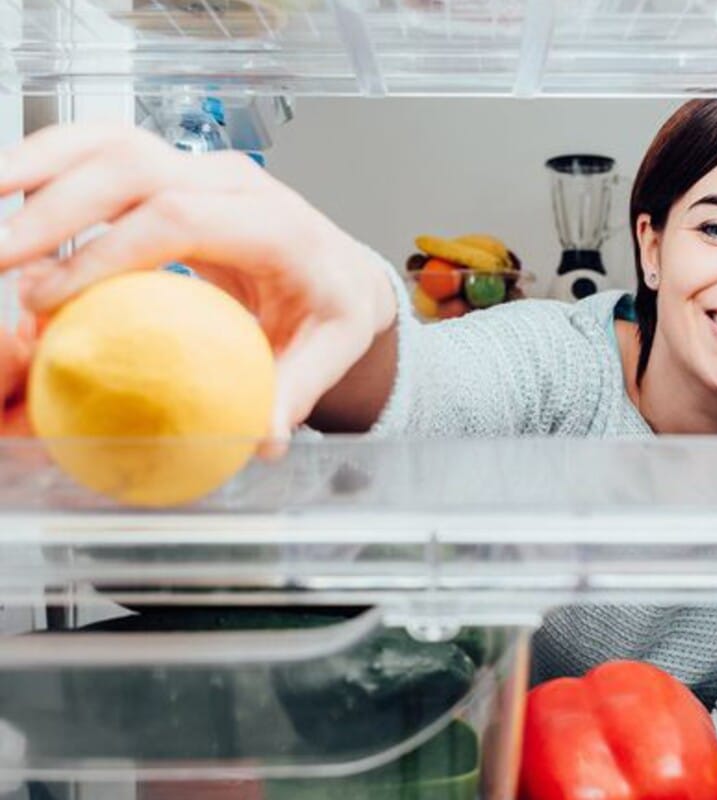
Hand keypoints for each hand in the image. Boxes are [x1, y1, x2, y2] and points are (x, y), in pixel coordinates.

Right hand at [0, 123, 397, 438]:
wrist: (340, 269)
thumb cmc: (330, 308)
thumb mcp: (330, 351)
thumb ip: (296, 391)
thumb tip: (264, 439)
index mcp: (275, 225)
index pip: (182, 218)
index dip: (109, 252)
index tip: (51, 299)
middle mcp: (234, 181)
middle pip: (133, 168)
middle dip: (54, 212)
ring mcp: (199, 166)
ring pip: (108, 143)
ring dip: (35, 170)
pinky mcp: (171, 166)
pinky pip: (100, 149)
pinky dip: (45, 162)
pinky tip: (1, 191)